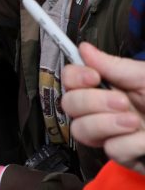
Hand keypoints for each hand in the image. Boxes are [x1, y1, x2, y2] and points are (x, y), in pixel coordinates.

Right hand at [61, 42, 144, 173]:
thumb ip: (115, 66)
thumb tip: (84, 48)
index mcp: (109, 85)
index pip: (71, 79)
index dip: (74, 77)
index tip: (92, 76)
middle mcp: (104, 108)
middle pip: (70, 105)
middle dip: (91, 102)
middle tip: (121, 100)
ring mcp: (112, 133)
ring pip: (82, 130)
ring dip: (105, 124)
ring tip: (134, 121)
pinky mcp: (125, 155)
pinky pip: (112, 150)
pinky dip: (131, 143)